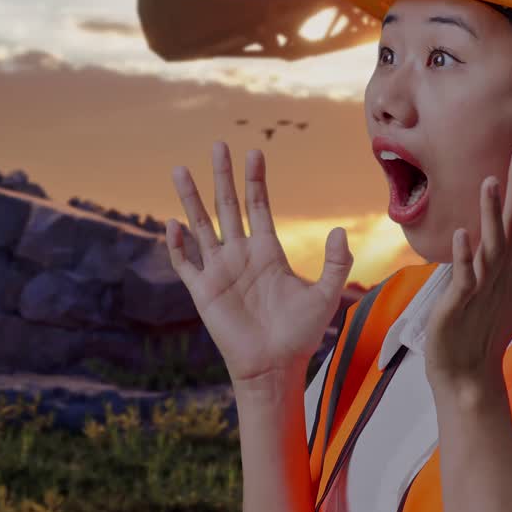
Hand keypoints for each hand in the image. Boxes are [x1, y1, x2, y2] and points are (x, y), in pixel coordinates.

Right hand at [166, 142, 353, 392]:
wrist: (274, 367)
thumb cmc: (301, 334)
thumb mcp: (326, 295)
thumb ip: (336, 263)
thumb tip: (338, 231)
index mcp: (267, 251)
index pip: (259, 206)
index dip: (256, 180)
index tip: (254, 152)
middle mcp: (240, 255)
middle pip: (227, 206)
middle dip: (223, 176)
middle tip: (218, 144)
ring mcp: (219, 271)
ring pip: (201, 226)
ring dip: (191, 198)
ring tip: (180, 170)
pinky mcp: (203, 291)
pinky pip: (186, 263)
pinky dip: (178, 244)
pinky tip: (173, 223)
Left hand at [424, 146, 511, 392]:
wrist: (468, 375)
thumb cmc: (490, 333)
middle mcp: (504, 276)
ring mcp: (484, 289)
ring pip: (492, 246)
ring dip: (492, 215)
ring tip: (490, 182)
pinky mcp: (461, 303)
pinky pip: (464, 276)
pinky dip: (464, 256)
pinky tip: (463, 233)